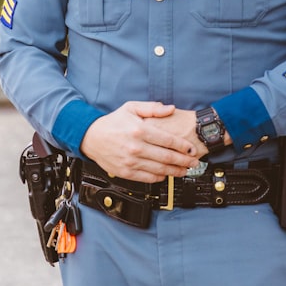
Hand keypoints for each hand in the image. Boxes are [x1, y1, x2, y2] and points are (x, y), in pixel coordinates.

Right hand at [80, 101, 205, 181]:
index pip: (168, 140)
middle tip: (194, 162)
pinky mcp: (126, 172)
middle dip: (183, 161)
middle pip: (167, 157)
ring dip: (175, 171)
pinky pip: (147, 178)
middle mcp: (136, 147)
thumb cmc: (113, 122)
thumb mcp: (131, 107)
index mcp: (140, 130)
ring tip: (185, 171)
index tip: (191, 149)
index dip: (183, 146)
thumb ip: (152, 108)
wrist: (91, 137)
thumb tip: (170, 108)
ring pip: (159, 170)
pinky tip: (167, 175)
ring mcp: (131, 161)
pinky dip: (160, 178)